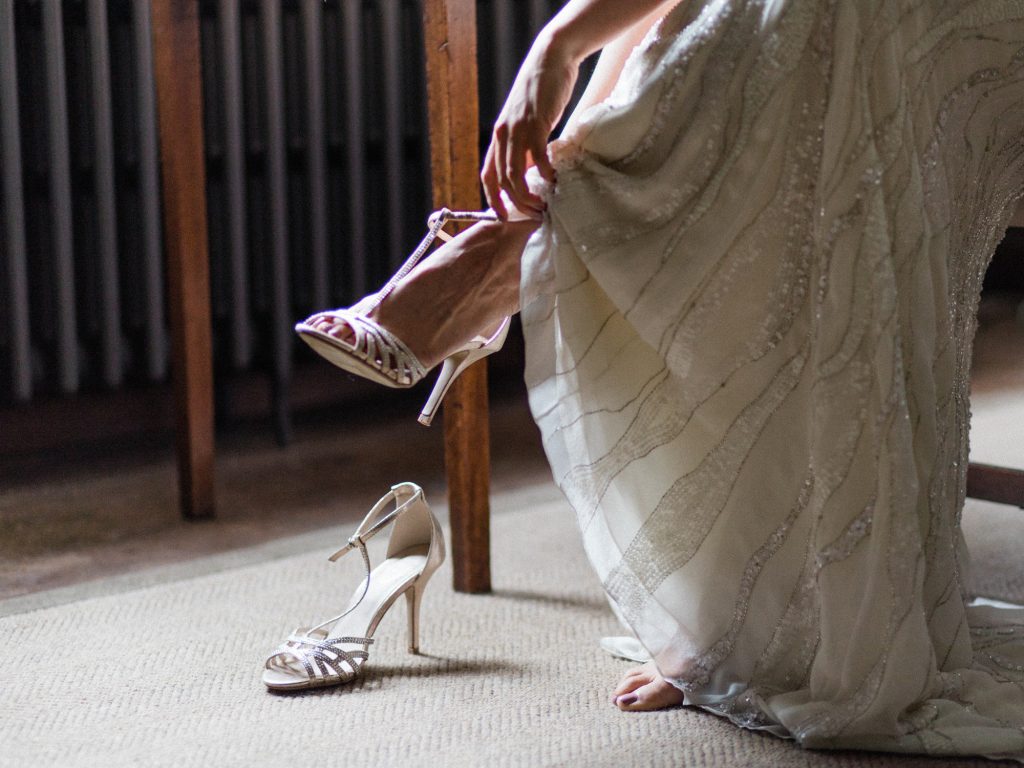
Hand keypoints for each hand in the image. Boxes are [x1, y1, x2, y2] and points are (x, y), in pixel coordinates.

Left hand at [481, 33, 577, 218]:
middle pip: (502, 181)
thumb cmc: (541, 91)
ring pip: (515, 175)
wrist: (550, 60)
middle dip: (517, 204)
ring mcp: (518, 130)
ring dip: (529, 195)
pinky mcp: (536, 124)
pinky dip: (544, 174)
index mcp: (498, 137)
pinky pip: (537, 158)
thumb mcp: (527, 122)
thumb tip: (533, 169)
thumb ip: (526, 144)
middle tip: (533, 215)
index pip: (488, 175)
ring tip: (542, 205)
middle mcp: (503, 136)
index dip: (493, 199)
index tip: (503, 217)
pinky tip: (553, 180)